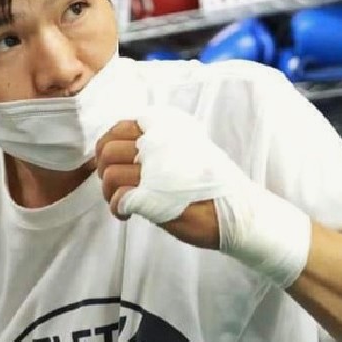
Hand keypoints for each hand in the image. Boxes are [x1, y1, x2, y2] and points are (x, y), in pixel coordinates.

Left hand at [95, 115, 219, 248]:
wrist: (236, 210)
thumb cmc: (212, 182)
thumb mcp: (189, 147)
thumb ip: (160, 143)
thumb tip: (125, 149)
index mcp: (167, 128)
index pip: (121, 128)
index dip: (109, 146)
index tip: (115, 162)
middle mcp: (159, 142)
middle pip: (108, 150)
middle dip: (105, 169)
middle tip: (117, 185)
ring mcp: (155, 168)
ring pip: (109, 174)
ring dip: (109, 192)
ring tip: (124, 202)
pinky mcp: (151, 196)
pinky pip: (118, 198)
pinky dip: (118, 209)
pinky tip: (128, 214)